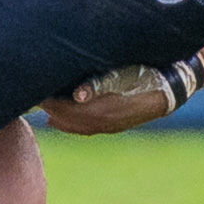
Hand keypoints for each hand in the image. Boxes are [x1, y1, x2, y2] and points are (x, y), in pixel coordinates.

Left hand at [41, 65, 171, 134]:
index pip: (68, 110)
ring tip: (44, 106)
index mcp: (104, 109)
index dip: (51, 101)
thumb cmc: (143, 74)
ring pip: (76, 126)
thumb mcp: (122, 74)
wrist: (168, 91)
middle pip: (69, 119)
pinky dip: (69, 125)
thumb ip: (98, 84)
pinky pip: (85, 129)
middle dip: (51, 108)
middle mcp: (104, 121)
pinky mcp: (114, 127)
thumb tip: (77, 95)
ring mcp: (109, 126)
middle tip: (34, 94)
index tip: (38, 90)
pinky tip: (57, 120)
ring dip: (58, 117)